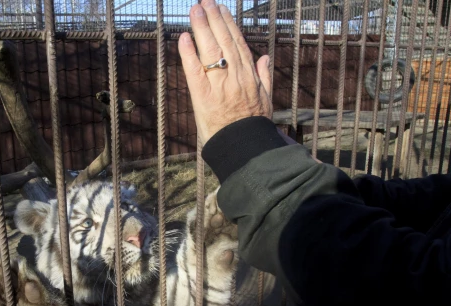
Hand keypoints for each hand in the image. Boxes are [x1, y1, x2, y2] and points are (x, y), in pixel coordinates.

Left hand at [178, 0, 272, 143]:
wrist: (244, 145)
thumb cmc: (253, 125)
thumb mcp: (266, 99)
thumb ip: (265, 77)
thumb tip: (264, 58)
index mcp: (249, 74)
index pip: (237, 43)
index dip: (228, 24)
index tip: (221, 9)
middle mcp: (234, 75)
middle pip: (223, 40)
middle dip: (214, 18)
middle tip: (205, 1)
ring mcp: (219, 84)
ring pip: (210, 49)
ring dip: (202, 27)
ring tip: (195, 9)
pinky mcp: (203, 95)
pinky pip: (194, 70)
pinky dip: (188, 53)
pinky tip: (183, 38)